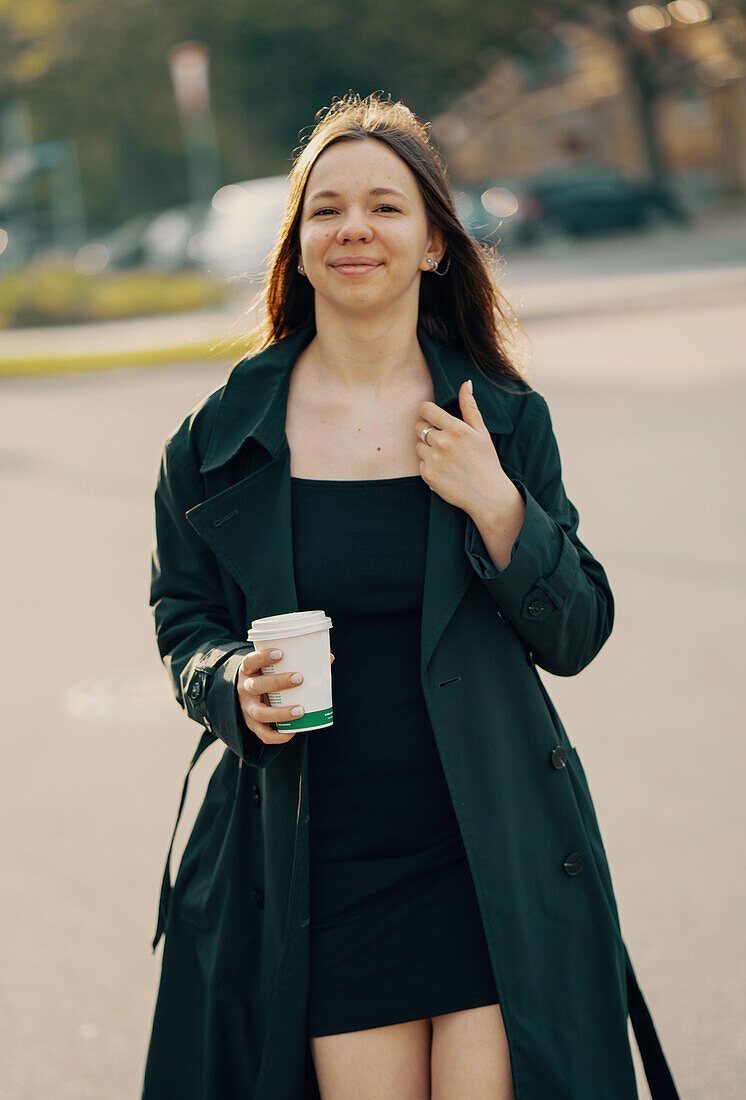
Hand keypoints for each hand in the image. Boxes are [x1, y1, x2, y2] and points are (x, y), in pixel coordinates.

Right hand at [237, 649, 333, 744]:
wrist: (249, 697)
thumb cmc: (268, 677)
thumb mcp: (274, 667)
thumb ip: (298, 662)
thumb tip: (329, 658)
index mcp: (249, 671)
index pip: (250, 661)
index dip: (262, 657)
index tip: (280, 653)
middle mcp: (245, 689)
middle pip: (255, 686)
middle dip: (277, 682)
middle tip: (299, 678)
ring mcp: (247, 708)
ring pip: (259, 713)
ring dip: (280, 712)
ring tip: (301, 709)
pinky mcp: (253, 725)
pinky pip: (263, 734)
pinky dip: (277, 736)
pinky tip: (292, 732)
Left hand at [414, 381, 515, 518]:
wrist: (487, 495)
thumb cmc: (486, 461)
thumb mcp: (481, 432)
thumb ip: (470, 407)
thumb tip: (465, 383)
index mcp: (456, 429)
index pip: (426, 410)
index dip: (427, 412)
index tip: (433, 418)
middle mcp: (443, 442)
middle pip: (419, 427)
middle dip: (428, 431)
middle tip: (444, 442)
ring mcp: (434, 460)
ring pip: (418, 445)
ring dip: (428, 449)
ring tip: (447, 458)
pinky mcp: (428, 475)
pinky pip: (420, 463)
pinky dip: (429, 466)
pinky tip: (445, 471)